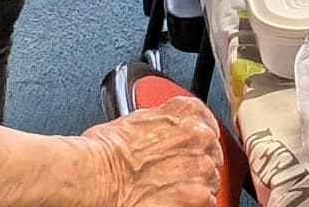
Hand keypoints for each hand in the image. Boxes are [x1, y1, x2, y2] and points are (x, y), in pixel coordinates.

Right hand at [73, 96, 222, 206]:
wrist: (97, 177)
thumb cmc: (107, 149)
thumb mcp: (137, 118)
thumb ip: (163, 121)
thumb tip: (163, 129)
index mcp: (187, 111)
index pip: (207, 122)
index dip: (195, 138)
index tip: (188, 147)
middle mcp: (199, 136)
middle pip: (212, 151)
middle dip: (196, 162)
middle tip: (173, 171)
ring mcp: (201, 167)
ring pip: (211, 178)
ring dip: (196, 184)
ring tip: (170, 188)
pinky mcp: (198, 197)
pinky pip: (208, 201)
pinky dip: (193, 203)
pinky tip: (172, 200)